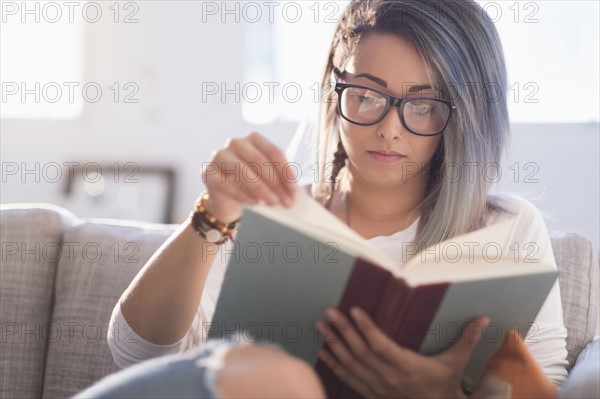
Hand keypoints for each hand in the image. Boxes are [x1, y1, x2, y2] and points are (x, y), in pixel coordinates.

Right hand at [202, 132, 297, 222]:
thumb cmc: (251, 185)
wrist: (226, 199)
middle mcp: (235, 143)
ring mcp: (220, 156)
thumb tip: (295, 192)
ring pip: (243, 171)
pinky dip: (242, 195)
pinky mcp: (208, 173)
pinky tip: (254, 203)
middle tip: (286, 201)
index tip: (294, 189)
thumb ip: (280, 180)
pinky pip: (226, 184)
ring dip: (261, 189)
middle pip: (259, 161)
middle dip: (275, 183)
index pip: (273, 151)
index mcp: (254, 139)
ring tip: (273, 203)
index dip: (285, 171)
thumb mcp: (268, 180)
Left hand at [316, 307, 488, 398]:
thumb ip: (466, 340)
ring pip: (350, 364)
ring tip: (320, 325)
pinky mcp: (370, 393)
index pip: (381, 346)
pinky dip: (333, 364)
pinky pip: (347, 378)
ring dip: (333, 344)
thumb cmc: (444, 386)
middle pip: (360, 352)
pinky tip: (322, 351)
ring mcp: (376, 387)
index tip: (354, 310)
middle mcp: (387, 377)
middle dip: (342, 330)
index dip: (366, 328)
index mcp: (406, 367)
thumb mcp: (456, 363)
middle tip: (329, 312)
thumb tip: (482, 319)